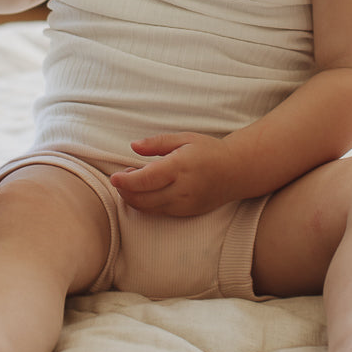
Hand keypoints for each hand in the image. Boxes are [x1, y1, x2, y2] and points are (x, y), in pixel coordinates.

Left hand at [109, 132, 236, 217]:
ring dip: (133, 199)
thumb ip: (157, 142)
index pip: (145, 179)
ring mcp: (186, 204)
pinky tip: (144, 192)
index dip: (126, 181)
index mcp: (180, 166)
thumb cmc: (209, 151)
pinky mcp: (188, 213)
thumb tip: (133, 146)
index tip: (114, 176)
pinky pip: (160, 212)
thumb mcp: (184, 138)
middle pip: (144, 198)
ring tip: (130, 184)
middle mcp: (183, 189)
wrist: (237, 171)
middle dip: (125, 192)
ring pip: (150, 208)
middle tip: (119, 178)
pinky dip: (147, 205)